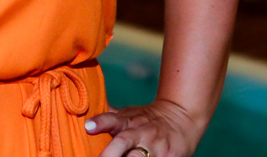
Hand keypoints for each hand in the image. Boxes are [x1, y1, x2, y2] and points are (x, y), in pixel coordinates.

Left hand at [85, 98, 204, 156]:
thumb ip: (110, 118)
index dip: (101, 122)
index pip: (112, 119)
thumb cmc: (148, 119)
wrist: (181, 119)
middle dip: (109, 154)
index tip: (88, 127)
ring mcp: (155, 146)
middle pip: (122, 142)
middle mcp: (140, 132)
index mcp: (128, 121)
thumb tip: (85, 117)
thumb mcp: (129, 114)